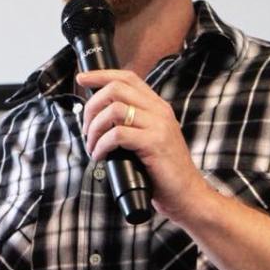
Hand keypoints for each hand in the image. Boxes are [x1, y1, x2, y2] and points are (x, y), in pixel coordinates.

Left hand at [78, 70, 209, 220]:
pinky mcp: (154, 143)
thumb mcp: (150, 138)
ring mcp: (158, 125)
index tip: (82, 79)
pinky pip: (118, 134)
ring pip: (114, 110)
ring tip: (92, 145)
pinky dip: (101, 145)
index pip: (127, 77)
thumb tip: (99, 116)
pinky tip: (99, 156)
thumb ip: (133, 123)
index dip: (101, 75)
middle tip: (86, 129)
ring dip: (95, 128)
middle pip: (116, 89)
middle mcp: (159, 110)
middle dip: (92, 106)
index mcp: (157, 106)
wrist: (188, 195)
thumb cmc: (163, 171)